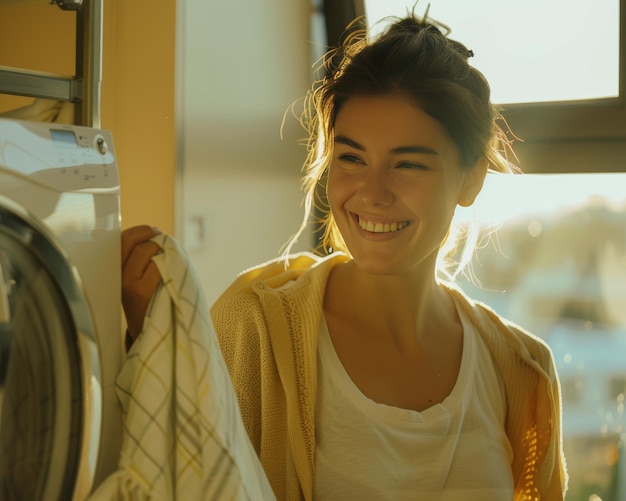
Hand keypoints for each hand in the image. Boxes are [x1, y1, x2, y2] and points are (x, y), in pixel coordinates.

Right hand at [121, 225, 162, 339]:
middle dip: (148, 233)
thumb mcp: (132, 278)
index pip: (120, 240)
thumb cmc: (146, 300)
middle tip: (160, 235)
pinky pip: (156, 265)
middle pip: (130, 241)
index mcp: (113, 269)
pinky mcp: (140, 291)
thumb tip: (123, 231)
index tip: (152, 231)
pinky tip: (170, 270)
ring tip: (167, 255)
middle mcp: (116, 274)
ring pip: (145, 250)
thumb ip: (131, 256)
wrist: (150, 330)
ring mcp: (127, 282)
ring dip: (160, 248)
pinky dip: (166, 262)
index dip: (138, 231)